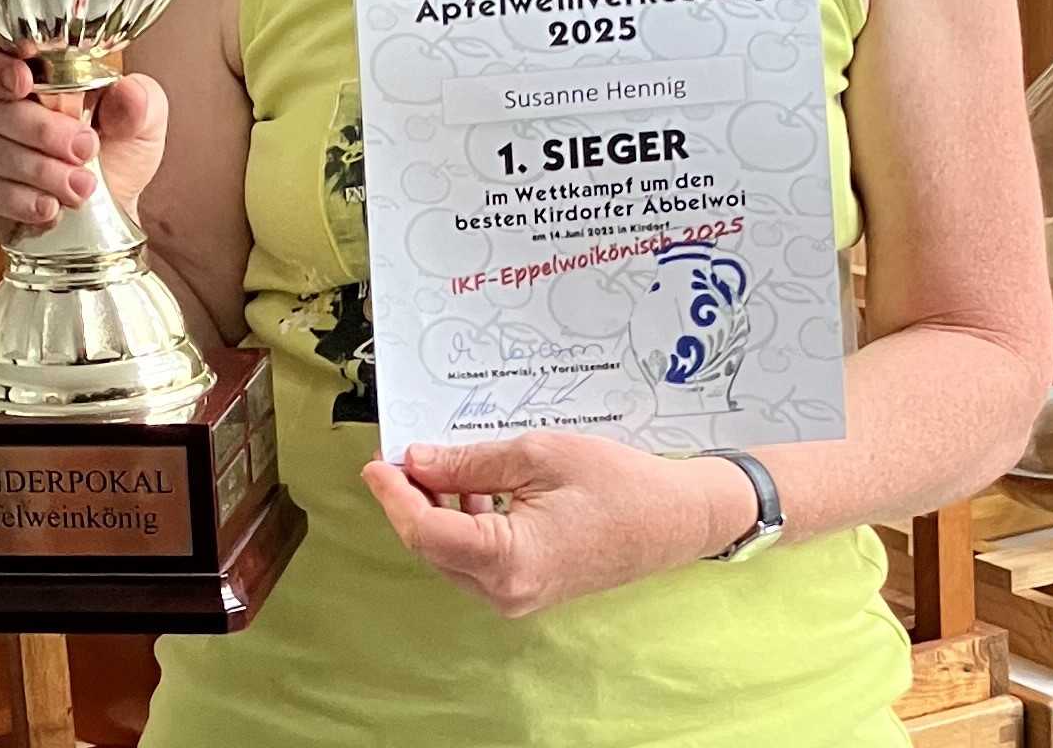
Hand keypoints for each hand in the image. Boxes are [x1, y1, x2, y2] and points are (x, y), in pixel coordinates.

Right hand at [0, 38, 168, 243]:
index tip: (25, 79)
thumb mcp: (140, 120)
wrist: (105, 206)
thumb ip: (137, 102)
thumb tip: (128, 92)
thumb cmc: (112, 148)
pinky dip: (17, 200)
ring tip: (79, 185)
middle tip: (83, 147)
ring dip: (37, 170)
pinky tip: (47, 206)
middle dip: (39, 129)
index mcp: (14, 62)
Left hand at [362, 433, 742, 618]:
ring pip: (451, 554)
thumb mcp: (538, 455)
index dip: (394, 495)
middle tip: (398, 455)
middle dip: (409, 500)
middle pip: (432, 545)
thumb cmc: (619, 485)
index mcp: (510, 561)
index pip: (425, 531)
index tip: (376, 461)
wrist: (676, 519)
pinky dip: (462, 523)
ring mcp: (518, 596)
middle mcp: (508, 591)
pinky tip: (468, 487)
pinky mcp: (527, 589)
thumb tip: (418, 462)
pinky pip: (477, 559)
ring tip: (434, 463)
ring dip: (434, 510)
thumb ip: (470, 463)